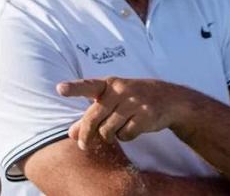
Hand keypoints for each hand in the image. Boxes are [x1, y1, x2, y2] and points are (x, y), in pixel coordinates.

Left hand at [57, 77, 190, 149]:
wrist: (169, 98)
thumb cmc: (132, 99)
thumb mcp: (111, 101)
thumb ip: (90, 115)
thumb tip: (71, 134)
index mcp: (109, 83)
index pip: (88, 85)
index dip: (74, 88)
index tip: (60, 89)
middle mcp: (120, 90)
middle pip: (94, 117)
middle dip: (87, 134)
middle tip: (83, 145)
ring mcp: (134, 102)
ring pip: (109, 130)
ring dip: (110, 135)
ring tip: (117, 128)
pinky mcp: (146, 115)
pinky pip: (126, 135)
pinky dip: (126, 136)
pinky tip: (132, 128)